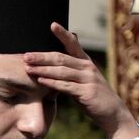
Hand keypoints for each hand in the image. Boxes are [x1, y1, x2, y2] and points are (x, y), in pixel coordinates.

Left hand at [24, 23, 138, 138]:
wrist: (112, 113)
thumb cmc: (93, 96)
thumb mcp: (82, 80)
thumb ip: (69, 71)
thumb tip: (49, 65)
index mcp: (85, 61)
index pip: (73, 44)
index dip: (63, 34)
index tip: (52, 25)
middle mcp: (87, 67)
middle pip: (61, 58)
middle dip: (42, 57)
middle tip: (26, 56)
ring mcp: (88, 79)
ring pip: (62, 71)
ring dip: (43, 70)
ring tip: (28, 69)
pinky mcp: (87, 92)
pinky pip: (66, 86)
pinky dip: (52, 83)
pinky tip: (41, 81)